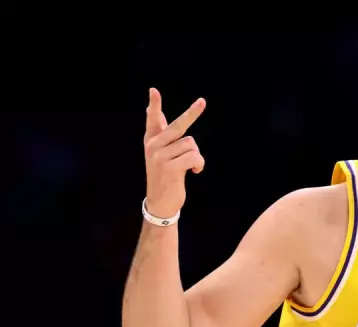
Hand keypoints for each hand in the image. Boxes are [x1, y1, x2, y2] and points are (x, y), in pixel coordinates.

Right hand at [143, 88, 206, 217]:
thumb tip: (154, 113)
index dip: (154, 105)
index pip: (152, 120)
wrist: (160, 202)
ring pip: (191, 145)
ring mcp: (160, 156)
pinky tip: (194, 171)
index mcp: (151, 141)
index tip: (153, 90)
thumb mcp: (160, 154)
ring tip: (191, 166)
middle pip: (178, 125)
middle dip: (192, 113)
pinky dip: (199, 164)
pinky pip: (194, 157)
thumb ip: (160, 134)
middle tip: (203, 101)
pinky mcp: (170, 168)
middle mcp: (153, 146)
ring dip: (196, 156)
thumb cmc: (164, 176)